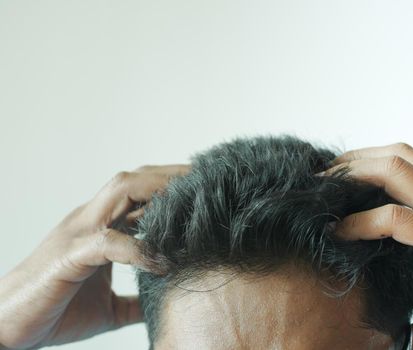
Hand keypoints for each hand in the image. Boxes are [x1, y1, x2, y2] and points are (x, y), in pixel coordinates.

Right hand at [0, 164, 189, 348]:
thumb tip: (164, 303)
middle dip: (170, 178)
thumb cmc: (54, 309)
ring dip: (158, 195)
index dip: (170, 187)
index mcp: (99, 226)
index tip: (204, 190)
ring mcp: (79, 233)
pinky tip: (163, 264)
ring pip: (120, 193)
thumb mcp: (108, 307)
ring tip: (191, 207)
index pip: (138, 192)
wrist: (5, 325)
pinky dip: (139, 250)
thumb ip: (135, 299)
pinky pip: (110, 243)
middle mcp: (90, 220)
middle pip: (133, 180)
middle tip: (206, 183)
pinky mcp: (70, 256)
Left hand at [320, 143, 412, 349]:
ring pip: (395, 171)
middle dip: (355, 159)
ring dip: (352, 176)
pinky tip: (341, 232)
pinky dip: (360, 221)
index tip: (342, 180)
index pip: (412, 164)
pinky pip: (394, 218)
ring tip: (323, 191)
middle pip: (398, 155)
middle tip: (324, 175)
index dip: (372, 164)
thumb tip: (410, 286)